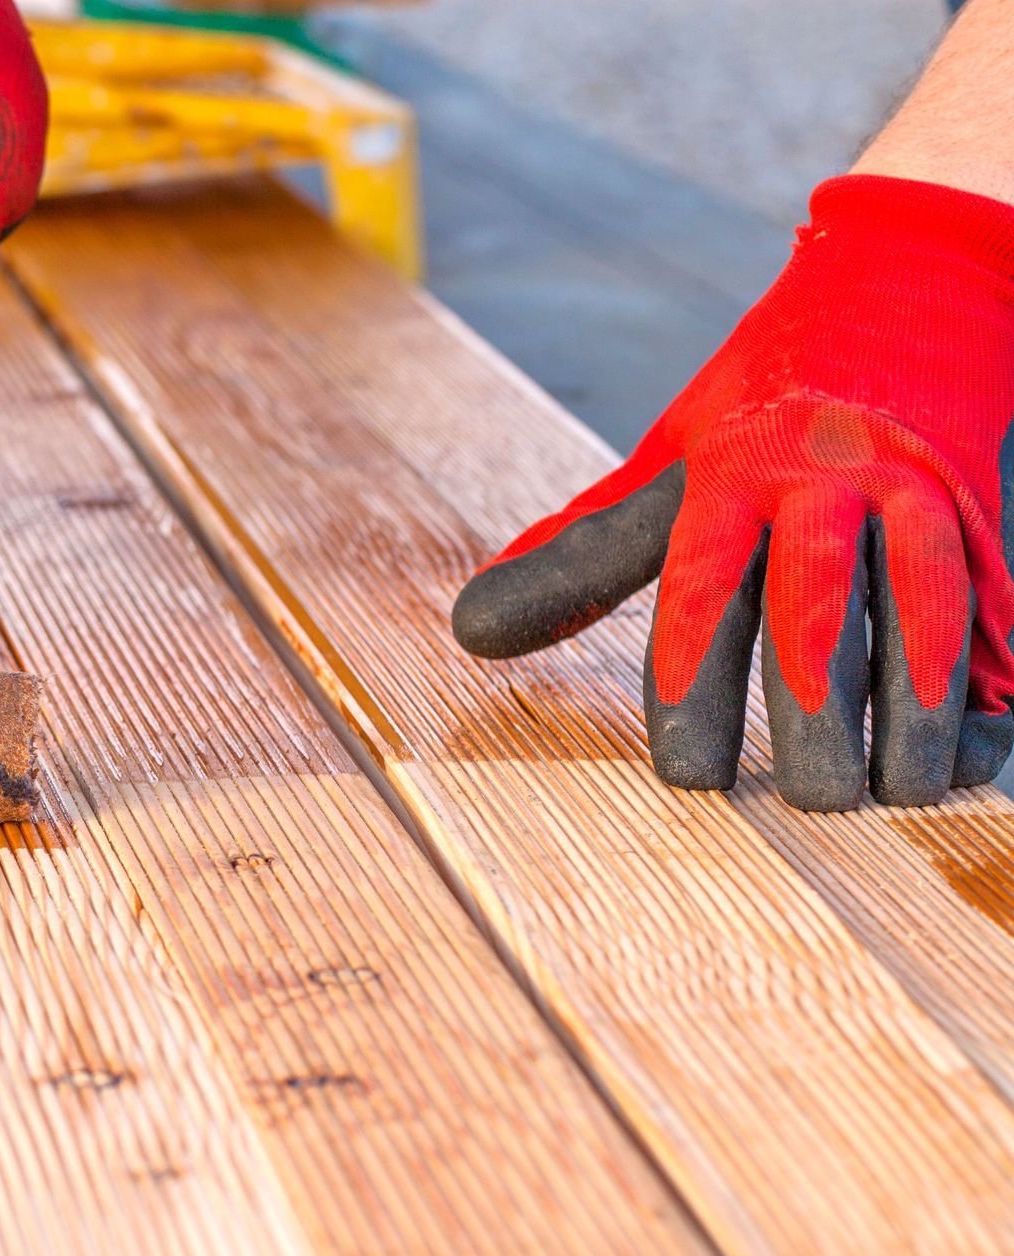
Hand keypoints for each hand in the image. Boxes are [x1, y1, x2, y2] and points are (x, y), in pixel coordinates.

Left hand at [453, 175, 1013, 809]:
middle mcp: (829, 485)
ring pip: (925, 613)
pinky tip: (977, 751)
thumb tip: (470, 629)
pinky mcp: (988, 517)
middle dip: (816, 708)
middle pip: (819, 607)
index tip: (689, 768)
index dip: (691, 676)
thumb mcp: (674, 454)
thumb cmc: (768, 395)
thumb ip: (587, 547)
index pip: (701, 584)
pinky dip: (992, 680)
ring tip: (897, 792)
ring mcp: (921, 498)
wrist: (913, 281)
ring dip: (918, 711)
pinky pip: (997, 607)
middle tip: (805, 798)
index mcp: (735, 473)